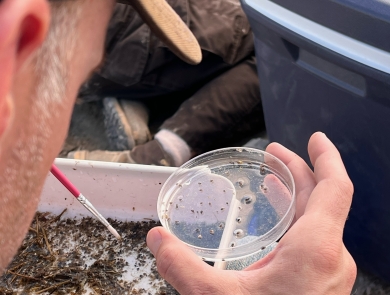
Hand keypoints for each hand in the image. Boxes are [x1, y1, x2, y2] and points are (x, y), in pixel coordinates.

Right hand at [147, 132, 356, 294]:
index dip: (326, 157)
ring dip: (297, 195)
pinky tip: (276, 223)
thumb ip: (184, 268)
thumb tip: (157, 240)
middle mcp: (332, 257)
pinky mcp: (320, 284)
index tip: (316, 136)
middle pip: (322, 199)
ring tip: (274, 180)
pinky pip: (314, 239)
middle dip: (298, 170)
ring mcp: (329, 272)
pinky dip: (297, 220)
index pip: (336, 187)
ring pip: (318, 220)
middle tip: (274, 152)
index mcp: (317, 249)